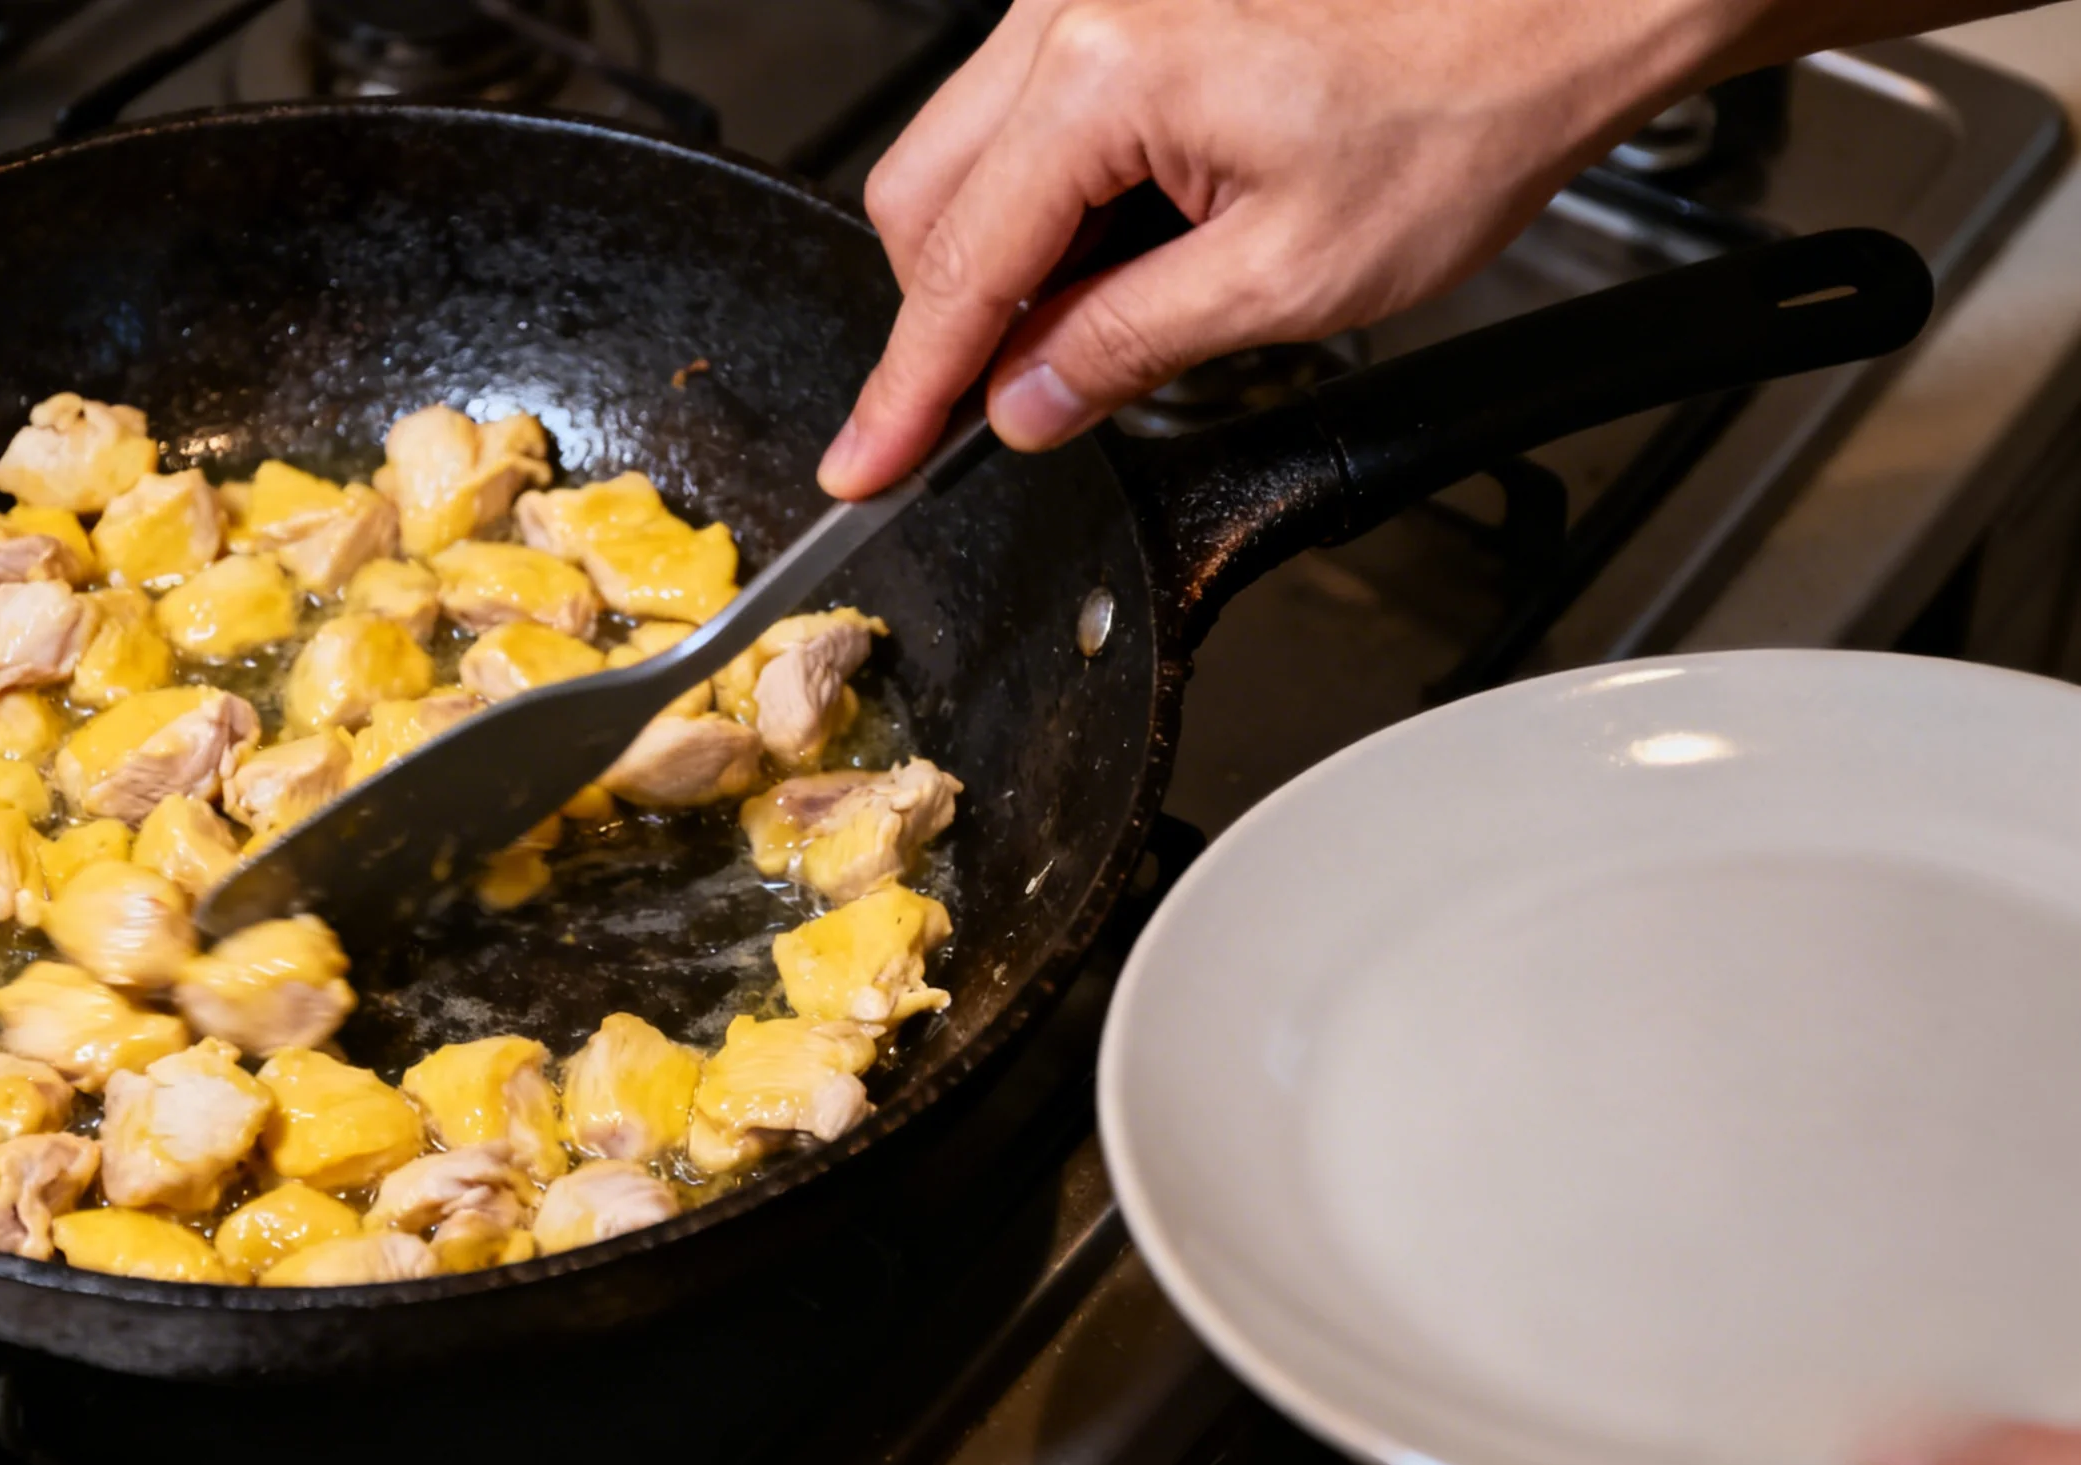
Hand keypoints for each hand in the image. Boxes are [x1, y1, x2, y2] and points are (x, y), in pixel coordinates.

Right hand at [814, 0, 1767, 498]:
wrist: (1552, 2)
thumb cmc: (1462, 107)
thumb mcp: (1290, 278)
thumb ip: (1128, 347)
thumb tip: (1026, 403)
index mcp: (1106, 78)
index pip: (959, 268)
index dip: (906, 390)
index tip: (865, 464)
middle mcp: (1075, 10)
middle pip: (923, 197)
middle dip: (949, 315)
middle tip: (1010, 403)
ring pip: (965, 152)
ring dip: (1007, 254)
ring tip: (1115, 308)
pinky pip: (1025, 113)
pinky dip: (1050, 198)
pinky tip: (1132, 240)